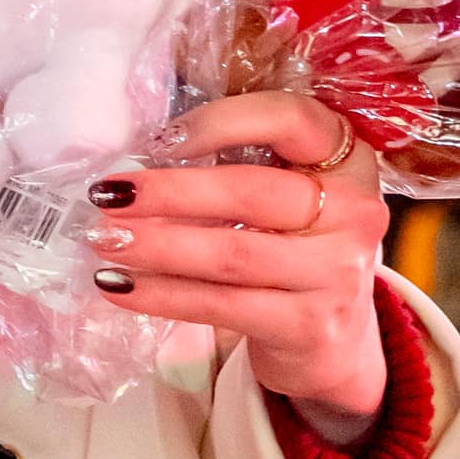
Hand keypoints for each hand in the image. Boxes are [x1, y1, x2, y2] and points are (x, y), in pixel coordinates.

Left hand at [90, 90, 389, 421]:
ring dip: (157, 246)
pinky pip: (222, 305)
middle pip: (253, 193)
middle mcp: (356, 212)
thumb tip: (138, 154)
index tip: (160, 138)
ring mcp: (338, 273)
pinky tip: (118, 286)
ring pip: (233, 254)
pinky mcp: (311, 326)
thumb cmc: (291, 247)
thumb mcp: (285, 197)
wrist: (331, 339)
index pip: (293, 119)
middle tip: (107, 194)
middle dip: (170, 193)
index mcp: (347, 160)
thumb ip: (239, 165)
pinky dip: (162, 295)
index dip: (224, 121)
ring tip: (104, 240)